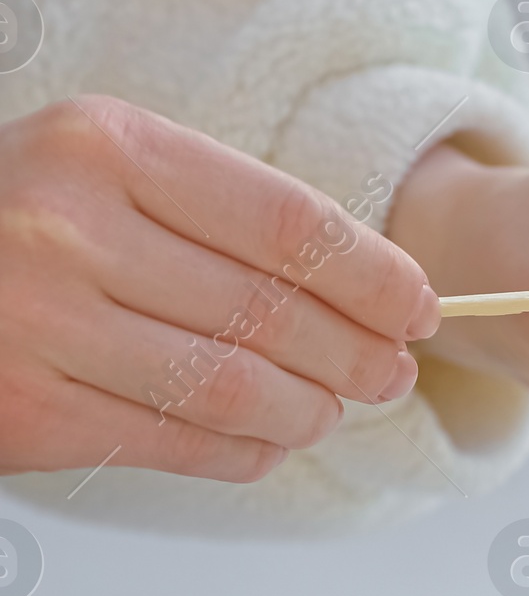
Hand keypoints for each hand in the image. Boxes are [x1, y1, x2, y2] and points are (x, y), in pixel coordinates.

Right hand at [0, 98, 439, 480]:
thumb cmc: (10, 223)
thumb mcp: (95, 171)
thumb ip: (209, 212)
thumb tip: (359, 284)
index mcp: (103, 144)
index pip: (287, 222)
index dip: (374, 275)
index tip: (419, 306)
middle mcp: (70, 227)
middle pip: (272, 313)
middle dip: (355, 354)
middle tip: (391, 373)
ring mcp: (45, 324)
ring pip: (235, 388)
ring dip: (307, 410)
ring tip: (331, 411)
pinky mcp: (33, 412)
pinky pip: (178, 441)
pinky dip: (243, 451)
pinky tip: (268, 445)